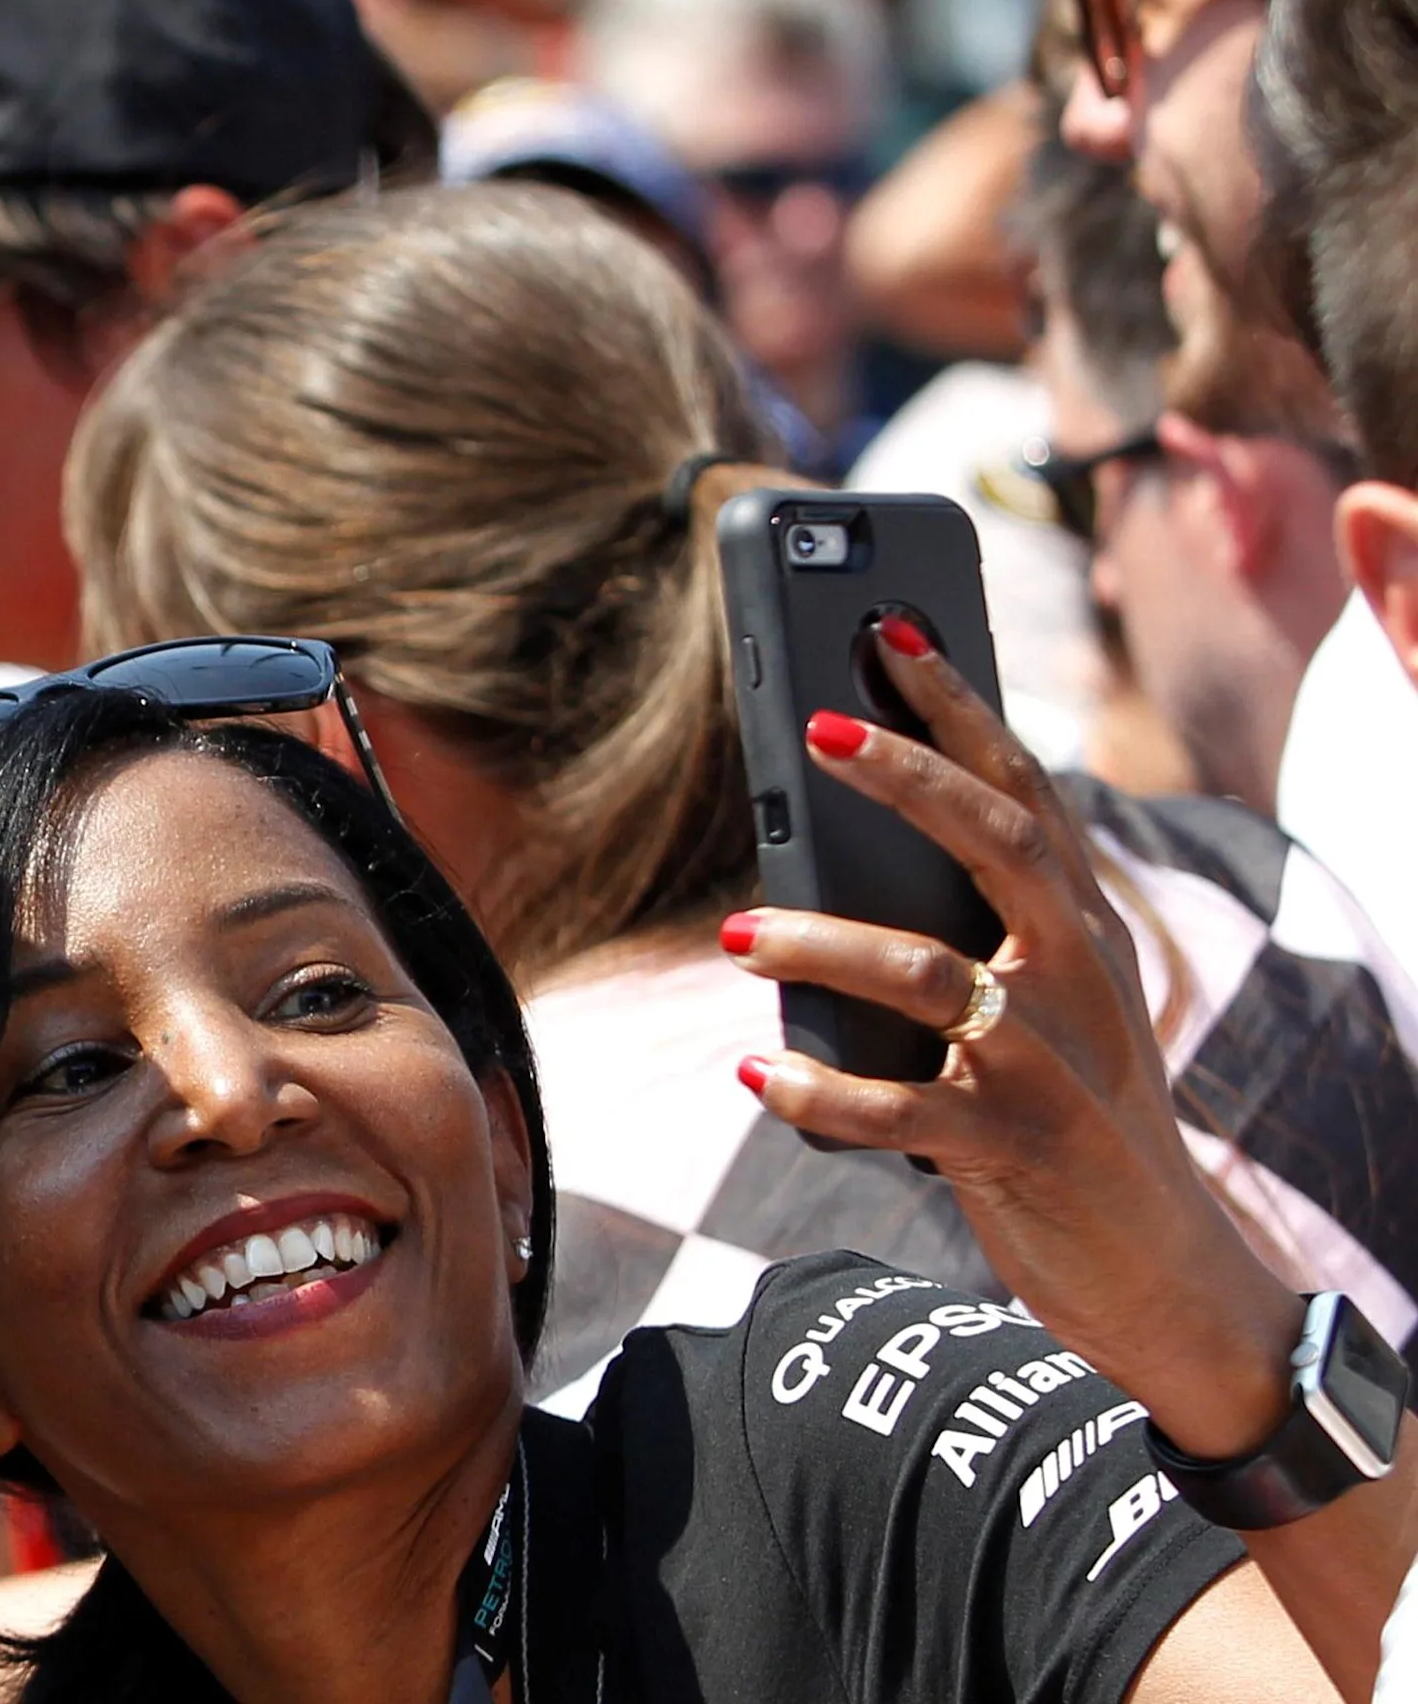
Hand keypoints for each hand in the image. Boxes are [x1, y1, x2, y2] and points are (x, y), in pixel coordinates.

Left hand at [725, 622, 1305, 1459]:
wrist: (1165, 1272)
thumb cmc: (1069, 1117)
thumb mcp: (1042, 1010)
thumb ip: (969, 935)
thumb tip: (826, 860)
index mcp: (1085, 926)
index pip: (1025, 787)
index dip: (959, 706)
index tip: (891, 632)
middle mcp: (1081, 974)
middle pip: (996, 843)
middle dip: (907, 777)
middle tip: (814, 726)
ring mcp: (1052, 1059)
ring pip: (928, 974)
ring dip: (820, 945)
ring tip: (737, 932)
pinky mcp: (1017, 1146)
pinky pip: (899, 1110)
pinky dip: (818, 1094)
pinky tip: (755, 1077)